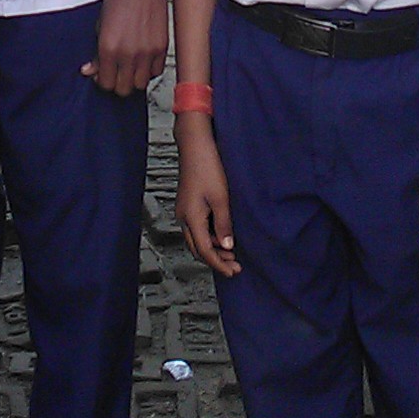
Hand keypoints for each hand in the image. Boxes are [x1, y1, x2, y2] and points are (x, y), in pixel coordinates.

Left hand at [85, 0, 170, 100]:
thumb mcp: (100, 25)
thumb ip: (96, 52)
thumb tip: (89, 71)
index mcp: (109, 48)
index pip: (106, 83)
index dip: (103, 80)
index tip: (103, 74)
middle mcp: (129, 53)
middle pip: (124, 89)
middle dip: (118, 83)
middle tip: (116, 72)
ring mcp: (148, 52)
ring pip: (141, 84)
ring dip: (134, 78)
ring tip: (130, 66)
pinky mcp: (162, 46)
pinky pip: (156, 71)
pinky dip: (149, 69)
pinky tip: (143, 58)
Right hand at [174, 116, 238, 277]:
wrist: (195, 146)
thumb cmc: (207, 167)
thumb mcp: (221, 199)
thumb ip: (224, 225)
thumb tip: (228, 246)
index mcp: (191, 218)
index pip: (205, 251)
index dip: (219, 264)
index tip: (233, 272)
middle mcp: (184, 217)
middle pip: (198, 249)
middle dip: (216, 260)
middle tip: (235, 266)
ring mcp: (184, 211)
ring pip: (197, 239)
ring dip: (213, 248)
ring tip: (231, 252)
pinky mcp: (188, 205)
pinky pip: (197, 228)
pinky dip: (210, 236)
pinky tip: (222, 235)